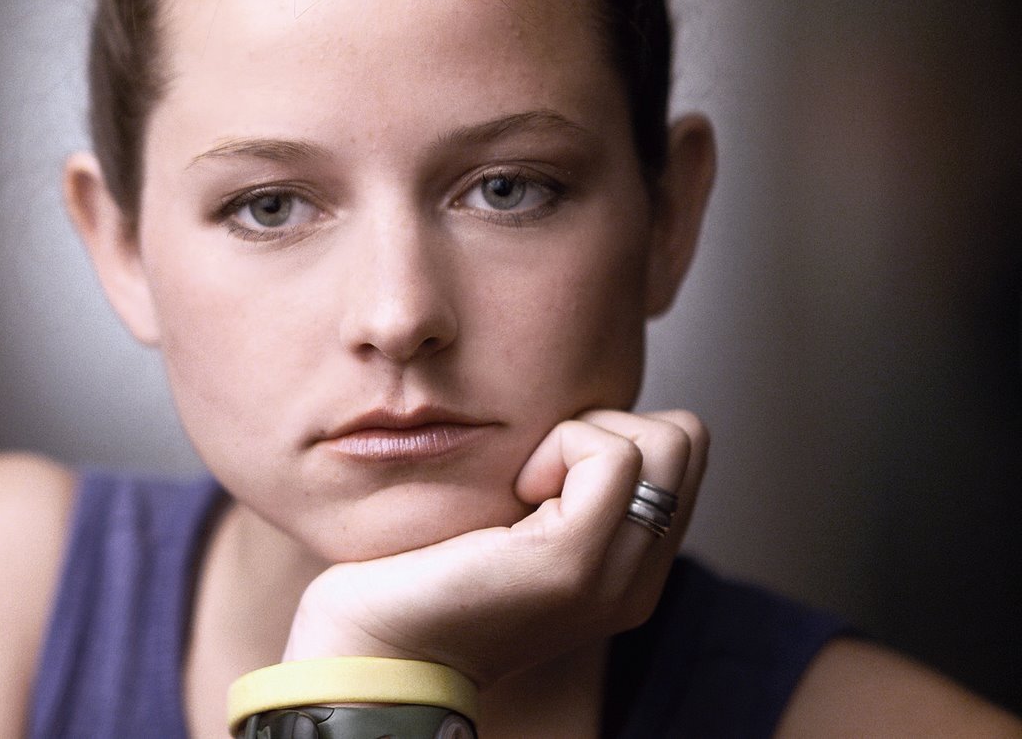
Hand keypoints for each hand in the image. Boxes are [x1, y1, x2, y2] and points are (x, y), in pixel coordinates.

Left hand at [280, 409, 708, 689]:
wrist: (376, 647)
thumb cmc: (421, 574)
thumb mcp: (514, 524)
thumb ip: (563, 488)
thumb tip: (579, 415)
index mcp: (627, 570)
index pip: (680, 455)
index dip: (613, 432)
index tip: (541, 469)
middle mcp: (636, 579)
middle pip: (686, 441)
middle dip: (608, 425)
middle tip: (535, 470)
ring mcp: (613, 575)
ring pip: (666, 442)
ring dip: (583, 435)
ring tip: (525, 484)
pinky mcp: (573, 561)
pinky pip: (614, 456)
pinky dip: (560, 445)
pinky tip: (515, 490)